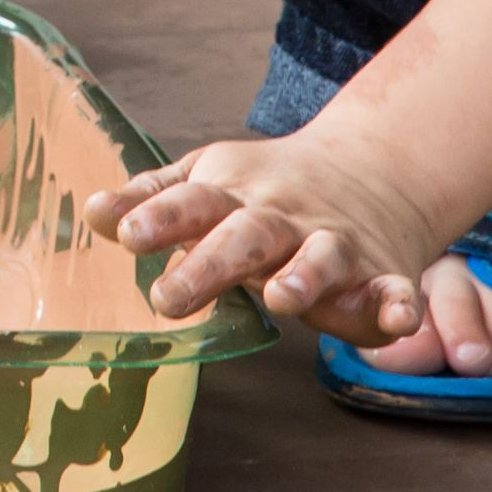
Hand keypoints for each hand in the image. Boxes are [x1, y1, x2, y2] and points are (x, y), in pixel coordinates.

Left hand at [87, 126, 477, 353]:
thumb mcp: (207, 181)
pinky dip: (400, 306)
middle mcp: (283, 217)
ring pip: (321, 258)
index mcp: (233, 195)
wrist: (370, 169)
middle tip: (167, 298)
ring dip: (304, 277)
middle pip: (245, 236)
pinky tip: (400, 321)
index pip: (190, 204)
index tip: (127, 235)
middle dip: (209, 264)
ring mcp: (336, 243)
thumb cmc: (265, 189)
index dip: (158, 218)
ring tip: (282, 299)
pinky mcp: (383, 274)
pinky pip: (395, 291)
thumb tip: (91, 213)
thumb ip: (153, 200)